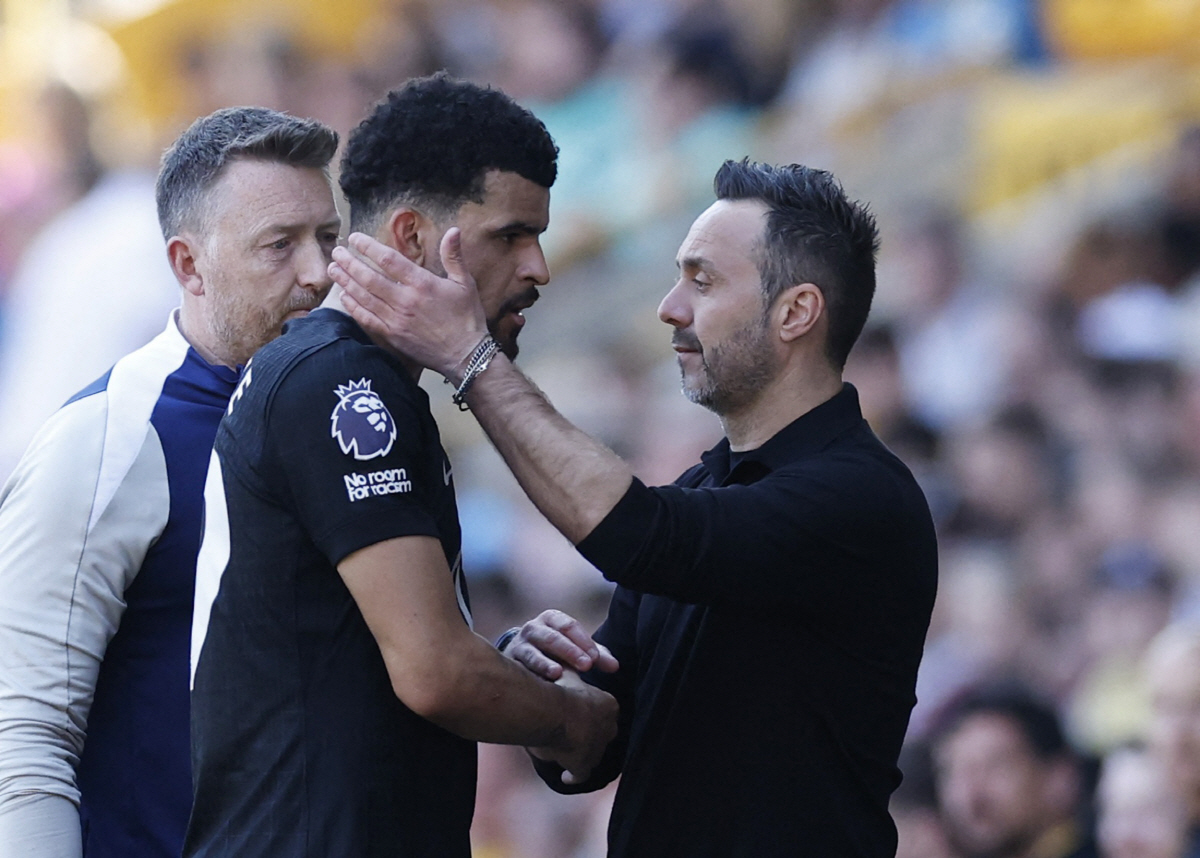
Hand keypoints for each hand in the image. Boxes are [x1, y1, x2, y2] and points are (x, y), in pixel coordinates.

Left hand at [329, 230, 487, 378]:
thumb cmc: (467, 318)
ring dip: (346, 282)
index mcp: (422, 284)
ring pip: (364, 297)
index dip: (368, 246)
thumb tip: (453, 230)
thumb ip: (454, 256)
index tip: (355, 238)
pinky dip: (353, 307)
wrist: (465, 356)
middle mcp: (405, 300)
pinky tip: (343, 296)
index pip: (388, 260)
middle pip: (369, 277)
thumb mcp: (465, 283)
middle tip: (337, 251)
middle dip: (350, 262)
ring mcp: (396, 319)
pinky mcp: (392, 336)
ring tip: (333, 269)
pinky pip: (367, 318)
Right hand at [505, 610, 618, 680]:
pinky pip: (518, 669)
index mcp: (552, 619)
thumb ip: (596, 655)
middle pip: (552, 637)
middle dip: (570, 651)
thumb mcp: (576, 647)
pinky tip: (539, 685)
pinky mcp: (510, 663)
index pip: (569, 626)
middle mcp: (534, 628)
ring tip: (558, 674)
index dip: (583, 641)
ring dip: (545, 663)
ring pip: (533, 653)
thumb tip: (615, 667)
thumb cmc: (556, 650)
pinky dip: (529, 676)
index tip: (596, 659)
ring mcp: (519, 645)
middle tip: (586, 666)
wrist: (520, 655)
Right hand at [528, 670, 617, 784]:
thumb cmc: (560, 690)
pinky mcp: (584, 765)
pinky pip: (580, 774)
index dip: (593, 714)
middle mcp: (609, 728)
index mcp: (609, 705)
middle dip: (592, 735)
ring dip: (582, 754)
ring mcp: (598, 748)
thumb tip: (569, 662)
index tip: (582, 715)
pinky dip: (574, 776)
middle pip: (603, 733)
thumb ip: (572, 670)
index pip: (605, 711)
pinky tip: (566, 777)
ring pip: (593, 754)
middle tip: (577, 735)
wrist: (554, 711)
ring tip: (568, 754)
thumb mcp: (568, 675)